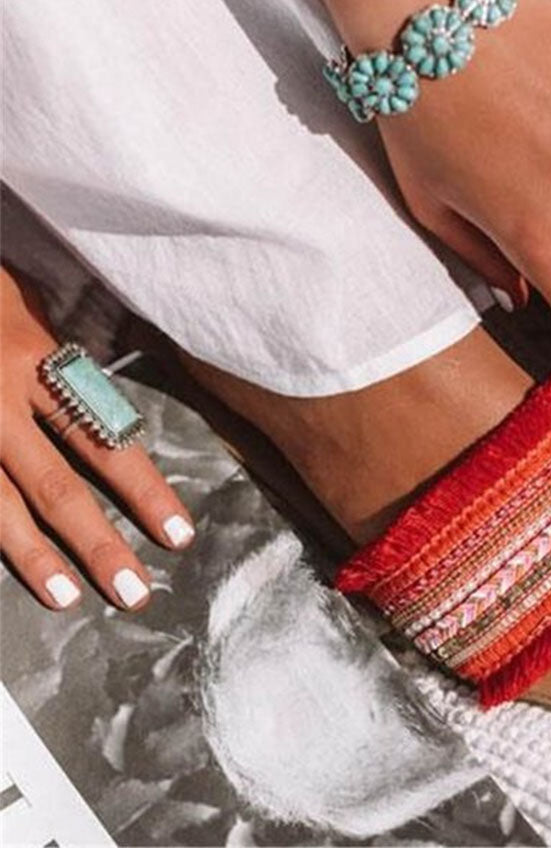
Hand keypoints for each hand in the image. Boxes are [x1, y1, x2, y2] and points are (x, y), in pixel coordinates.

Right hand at [0, 266, 193, 609]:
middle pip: (55, 482)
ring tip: (69, 600)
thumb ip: (55, 355)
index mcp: (34, 359)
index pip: (105, 435)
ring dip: (33, 556)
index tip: (178, 534)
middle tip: (136, 593)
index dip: (143, 489)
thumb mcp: (23, 302)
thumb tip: (98, 399)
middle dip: (98, 541)